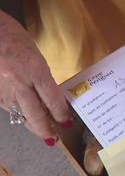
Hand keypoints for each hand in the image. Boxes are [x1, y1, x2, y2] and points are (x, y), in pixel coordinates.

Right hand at [0, 10, 70, 145]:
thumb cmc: (10, 35)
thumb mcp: (34, 54)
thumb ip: (42, 76)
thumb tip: (49, 97)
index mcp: (34, 69)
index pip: (52, 99)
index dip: (60, 113)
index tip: (66, 121)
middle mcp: (18, 82)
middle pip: (34, 114)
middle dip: (45, 129)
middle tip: (53, 139)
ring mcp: (2, 88)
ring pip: (18, 114)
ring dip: (30, 124)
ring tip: (41, 131)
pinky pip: (6, 106)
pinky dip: (16, 113)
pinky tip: (23, 117)